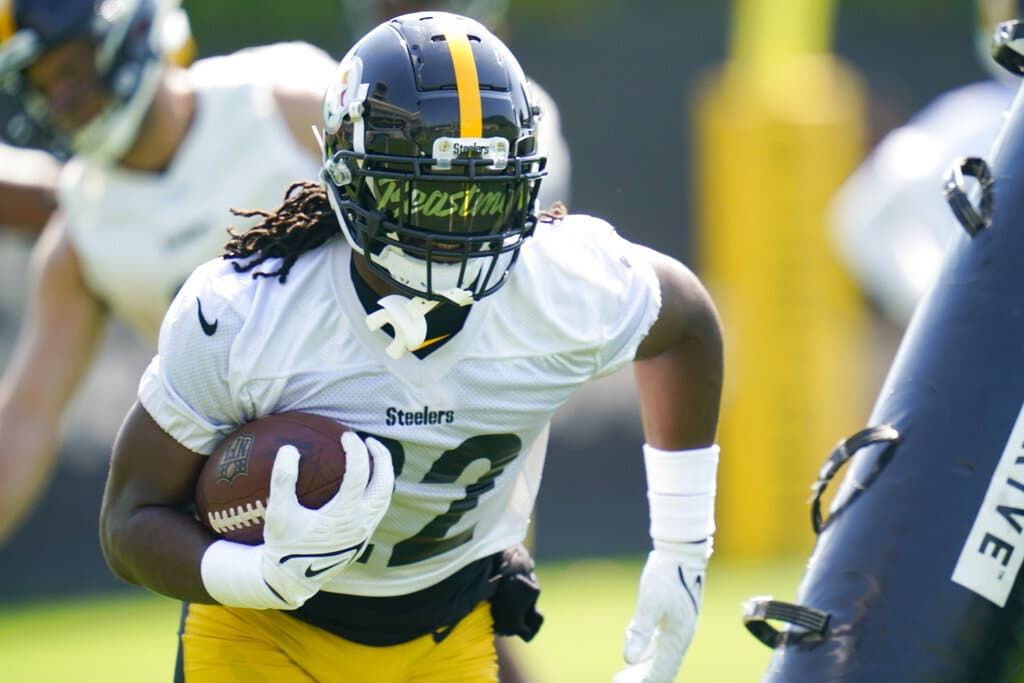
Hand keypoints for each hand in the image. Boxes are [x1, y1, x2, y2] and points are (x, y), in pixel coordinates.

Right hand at [260, 431, 394, 606]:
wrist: (292, 580)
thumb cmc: (284, 545)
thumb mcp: (278, 514)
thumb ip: (282, 481)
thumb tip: (288, 449)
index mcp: (344, 516)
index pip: (359, 474)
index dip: (355, 450)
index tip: (346, 435)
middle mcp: (361, 524)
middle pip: (384, 484)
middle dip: (382, 458)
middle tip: (368, 440)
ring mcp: (365, 532)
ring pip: (385, 497)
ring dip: (382, 474)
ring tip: (371, 456)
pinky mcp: (363, 538)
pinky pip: (378, 508)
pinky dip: (376, 488)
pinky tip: (362, 480)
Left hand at [613, 546, 705, 682]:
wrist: (682, 551)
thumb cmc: (666, 575)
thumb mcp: (650, 602)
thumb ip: (640, 632)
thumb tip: (628, 660)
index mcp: (678, 638)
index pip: (661, 672)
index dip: (643, 682)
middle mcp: (681, 637)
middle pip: (662, 668)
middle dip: (642, 679)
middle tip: (618, 681)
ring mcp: (679, 627)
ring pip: (661, 657)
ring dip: (644, 668)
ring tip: (624, 674)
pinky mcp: (674, 617)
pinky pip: (660, 643)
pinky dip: (647, 652)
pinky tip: (636, 652)